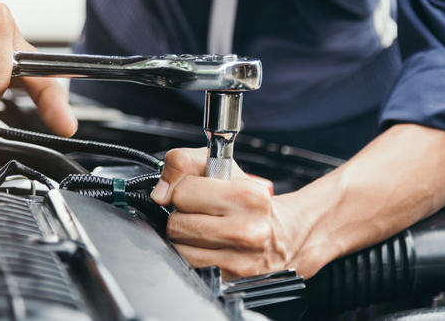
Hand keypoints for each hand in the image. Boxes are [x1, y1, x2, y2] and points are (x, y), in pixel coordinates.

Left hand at [150, 148, 299, 278]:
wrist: (284, 236)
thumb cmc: (249, 202)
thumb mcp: (224, 169)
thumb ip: (185, 163)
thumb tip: (160, 193)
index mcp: (247, 196)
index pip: (182, 192)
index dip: (182, 191)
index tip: (194, 194)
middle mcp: (247, 230)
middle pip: (176, 224)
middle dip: (182, 216)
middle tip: (201, 214)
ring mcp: (240, 261)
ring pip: (177, 249)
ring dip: (184, 239)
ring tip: (205, 231)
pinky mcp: (230, 281)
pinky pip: (188, 267)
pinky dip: (192, 256)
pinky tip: (208, 248)